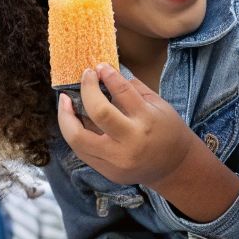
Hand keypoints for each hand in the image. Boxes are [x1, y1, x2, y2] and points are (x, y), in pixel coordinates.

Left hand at [58, 64, 198, 187]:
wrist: (175, 167)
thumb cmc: (168, 131)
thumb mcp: (159, 105)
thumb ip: (133, 89)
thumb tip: (106, 72)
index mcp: (147, 121)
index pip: (123, 92)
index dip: (108, 75)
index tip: (100, 66)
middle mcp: (130, 142)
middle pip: (98, 112)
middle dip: (86, 90)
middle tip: (85, 76)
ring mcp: (116, 161)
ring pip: (77, 138)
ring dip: (66, 116)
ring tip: (64, 101)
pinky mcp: (107, 172)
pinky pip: (81, 151)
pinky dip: (73, 133)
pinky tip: (72, 120)